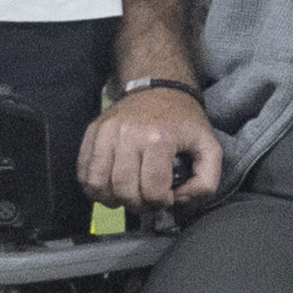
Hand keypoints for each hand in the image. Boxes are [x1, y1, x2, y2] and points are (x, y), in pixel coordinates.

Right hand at [78, 87, 225, 213]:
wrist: (159, 87)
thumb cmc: (184, 121)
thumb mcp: (209, 147)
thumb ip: (207, 180)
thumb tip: (181, 200)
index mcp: (159, 139)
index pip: (151, 189)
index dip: (160, 203)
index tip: (166, 197)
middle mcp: (128, 135)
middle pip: (124, 190)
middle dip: (137, 205)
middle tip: (147, 200)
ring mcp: (107, 132)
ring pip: (98, 184)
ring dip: (112, 199)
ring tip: (126, 196)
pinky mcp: (93, 131)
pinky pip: (84, 171)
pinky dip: (94, 186)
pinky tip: (110, 186)